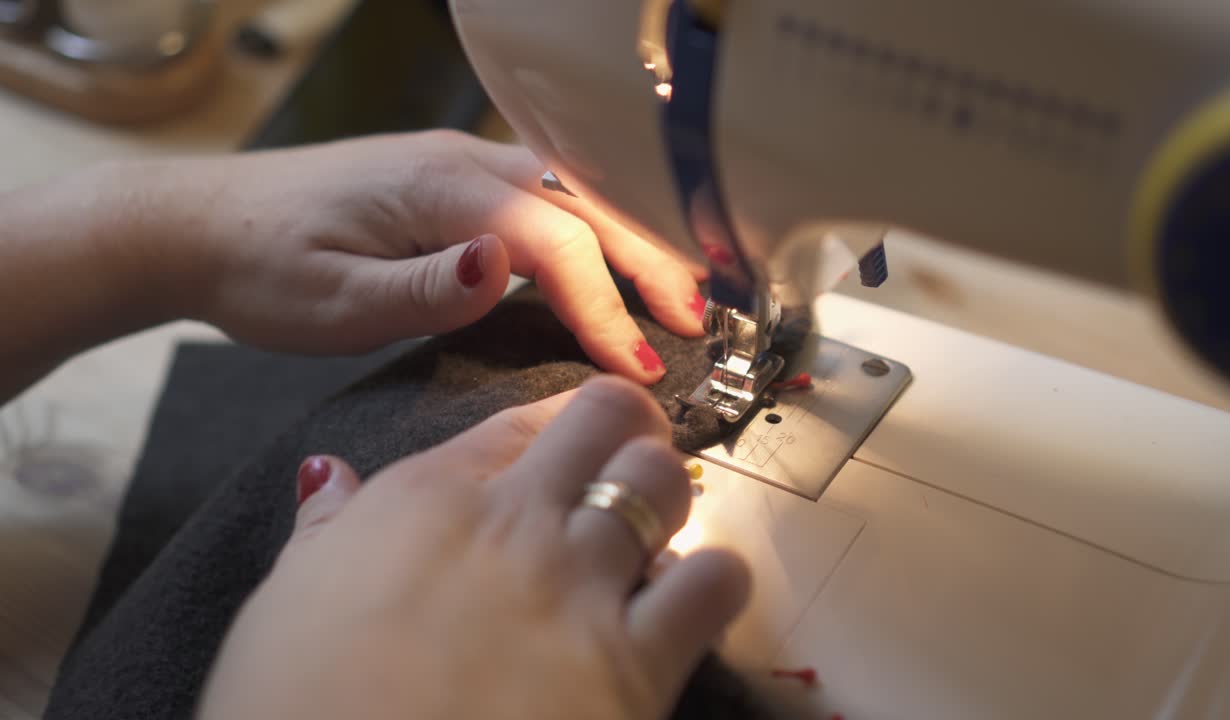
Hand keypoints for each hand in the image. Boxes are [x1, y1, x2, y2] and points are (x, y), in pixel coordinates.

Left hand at [171, 130, 708, 382]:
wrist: (199, 225)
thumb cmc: (259, 266)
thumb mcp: (332, 299)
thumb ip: (425, 288)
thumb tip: (505, 269)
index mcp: (443, 190)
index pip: (557, 244)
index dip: (606, 307)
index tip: (639, 369)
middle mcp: (463, 165)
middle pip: (586, 206)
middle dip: (649, 262)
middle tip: (696, 320)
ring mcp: (458, 169)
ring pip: (571, 199)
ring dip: (629, 244)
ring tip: (674, 297)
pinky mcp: (450, 187)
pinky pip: (542, 204)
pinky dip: (590, 236)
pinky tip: (605, 268)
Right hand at [197, 376, 749, 719]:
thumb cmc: (295, 714)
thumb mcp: (283, 611)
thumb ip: (326, 534)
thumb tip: (329, 476)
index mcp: (427, 499)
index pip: (520, 419)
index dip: (556, 424)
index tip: (567, 444)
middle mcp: (515, 523)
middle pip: (609, 417)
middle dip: (627, 428)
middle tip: (626, 463)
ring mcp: (580, 585)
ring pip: (664, 482)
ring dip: (667, 498)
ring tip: (653, 535)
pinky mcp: (637, 663)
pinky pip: (713, 582)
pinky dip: (713, 580)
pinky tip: (688, 604)